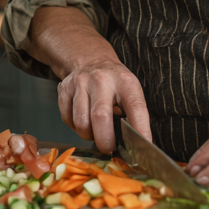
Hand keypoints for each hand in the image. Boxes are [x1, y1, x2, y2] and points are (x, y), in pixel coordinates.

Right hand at [27, 5, 150, 153]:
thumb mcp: (130, 90)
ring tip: (95, 132)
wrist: (91, 61)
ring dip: (88, 135)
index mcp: (125, 81)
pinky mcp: (64, 89)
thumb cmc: (114, 83)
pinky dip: (75, 127)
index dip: (140, 128)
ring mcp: (81, 83)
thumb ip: (134, 114)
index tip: (143, 145)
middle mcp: (103, 80)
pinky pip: (68, 119)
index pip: (136, 107)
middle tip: (108, 148)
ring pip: (81, 122)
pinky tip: (83, 120)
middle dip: (105, 140)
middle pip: (101, 117)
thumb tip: (140, 143)